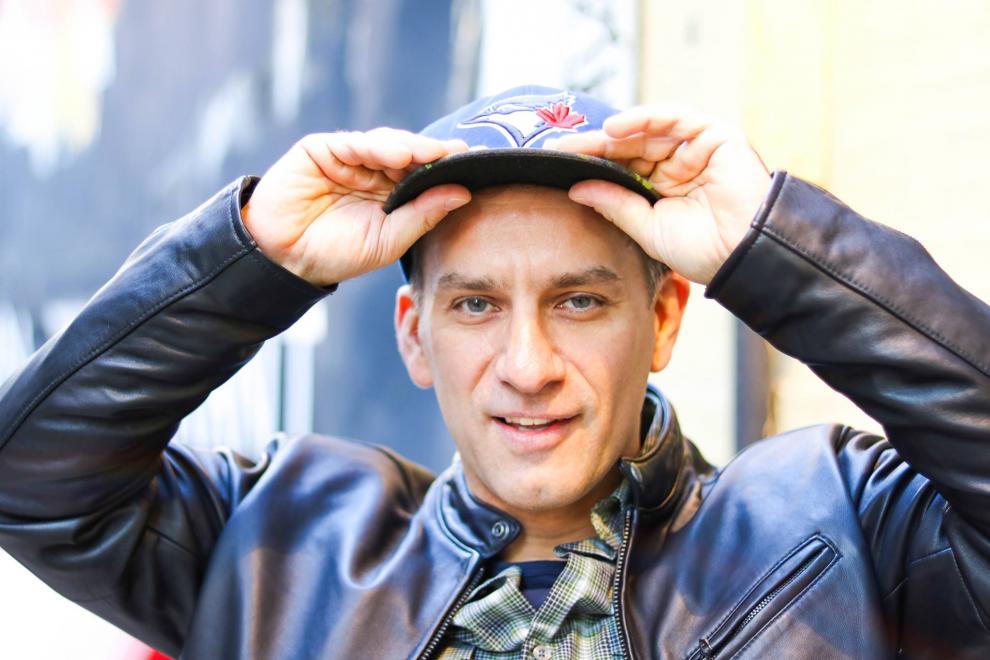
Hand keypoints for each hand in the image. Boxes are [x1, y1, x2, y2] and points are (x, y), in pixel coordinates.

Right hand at [241, 129, 470, 285]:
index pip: (423, 173)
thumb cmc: (338, 253)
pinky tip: (399, 154)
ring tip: (433, 154)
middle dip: (434, 153)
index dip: (447, 167)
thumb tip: (463, 193)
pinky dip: (378, 146)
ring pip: (386, 144)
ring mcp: (347, 159)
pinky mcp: (321, 149)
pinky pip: (354, 143)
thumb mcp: (389, 239)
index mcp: (391, 193)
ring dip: (411, 148)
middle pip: (409, 154)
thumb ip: (423, 215)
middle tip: (462, 152)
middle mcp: (372, 171)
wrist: (286, 260)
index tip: (478, 162)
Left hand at [550, 107, 770, 284]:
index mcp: (663, 188)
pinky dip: (644, 118)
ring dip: (613, 134)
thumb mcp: (647, 228)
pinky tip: (614, 128)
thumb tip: (577, 188)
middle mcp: (679, 164)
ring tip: (581, 142)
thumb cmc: (703, 251)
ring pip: (648, 131)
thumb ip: (615, 205)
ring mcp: (697, 148)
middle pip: (630, 146)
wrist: (743, 256)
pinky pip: (674, 118)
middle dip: (594, 146)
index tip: (556, 164)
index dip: (591, 164)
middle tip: (557, 148)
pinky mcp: (715, 135)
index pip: (621, 167)